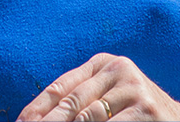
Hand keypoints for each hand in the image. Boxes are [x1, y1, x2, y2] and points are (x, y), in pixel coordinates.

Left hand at [17, 53, 179, 120]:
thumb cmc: (137, 115)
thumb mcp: (110, 99)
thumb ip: (81, 101)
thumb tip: (33, 119)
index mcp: (104, 63)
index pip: (60, 88)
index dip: (36, 110)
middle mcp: (119, 69)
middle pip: (69, 104)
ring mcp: (134, 89)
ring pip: (85, 119)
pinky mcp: (146, 110)